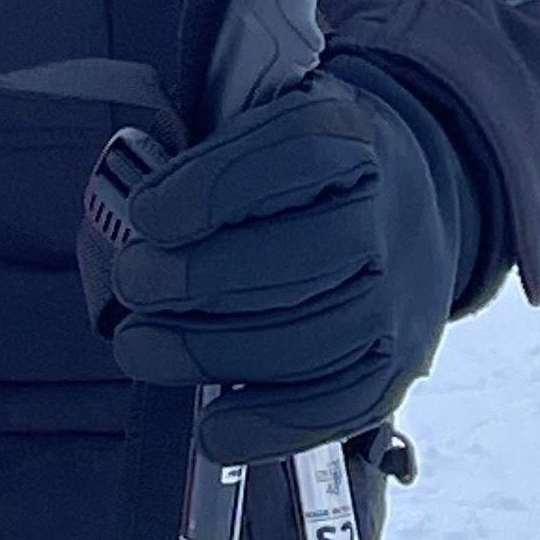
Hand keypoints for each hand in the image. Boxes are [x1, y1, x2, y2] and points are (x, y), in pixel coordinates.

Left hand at [92, 68, 468, 464]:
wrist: (408, 200)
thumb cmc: (298, 161)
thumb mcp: (261, 108)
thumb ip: (207, 134)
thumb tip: (132, 191)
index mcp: (349, 135)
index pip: (296, 153)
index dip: (215, 188)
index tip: (146, 215)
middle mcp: (387, 216)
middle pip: (303, 258)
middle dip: (202, 277)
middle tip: (132, 283)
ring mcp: (398, 297)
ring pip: (314, 339)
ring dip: (215, 352)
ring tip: (138, 349)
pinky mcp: (397, 364)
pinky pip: (341, 406)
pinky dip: (273, 425)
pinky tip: (213, 431)